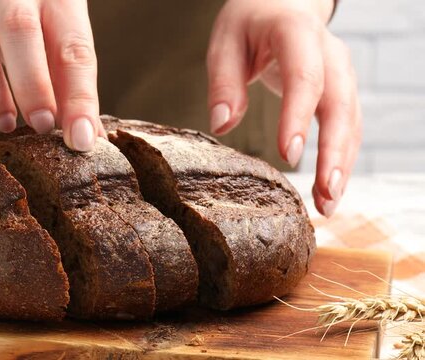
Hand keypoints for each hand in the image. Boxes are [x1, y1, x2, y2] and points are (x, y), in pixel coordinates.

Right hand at [0, 0, 103, 150]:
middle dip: (32, 86)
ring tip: (5, 122)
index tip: (79, 138)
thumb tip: (84, 139)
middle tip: (40, 125)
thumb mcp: (60, 39)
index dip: (79, 97)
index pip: (73, 47)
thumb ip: (70, 84)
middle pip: (19, 29)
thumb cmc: (34, 23)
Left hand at [207, 0, 361, 216]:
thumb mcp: (225, 42)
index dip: (298, 116)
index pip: (304, 77)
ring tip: (327, 205)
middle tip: (323, 193)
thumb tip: (222, 124)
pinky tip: (330, 189)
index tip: (287, 154)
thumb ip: (223, 81)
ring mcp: (342, 73)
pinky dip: (341, 159)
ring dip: (342, 165)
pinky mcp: (342, 92)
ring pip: (350, 122)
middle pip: (339, 105)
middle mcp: (330, 54)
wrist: (282, 4)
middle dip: (334, 152)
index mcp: (297, 34)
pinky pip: (348, 128)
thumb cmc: (249, 24)